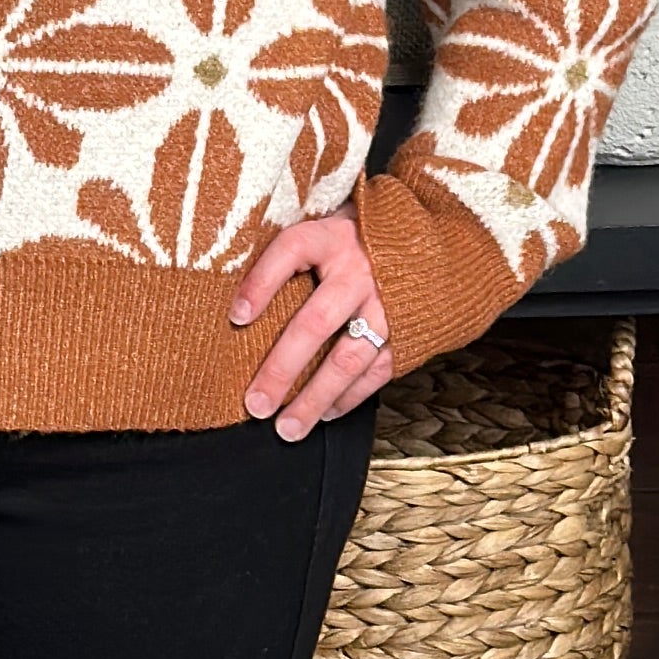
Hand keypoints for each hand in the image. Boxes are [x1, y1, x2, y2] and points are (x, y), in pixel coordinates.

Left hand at [229, 207, 393, 439]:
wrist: (422, 241)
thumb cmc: (351, 242)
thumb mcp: (320, 231)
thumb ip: (286, 259)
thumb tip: (236, 303)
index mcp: (332, 238)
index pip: (290, 252)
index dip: (261, 284)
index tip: (236, 317)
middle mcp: (359, 271)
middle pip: (315, 324)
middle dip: (282, 369)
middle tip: (256, 404)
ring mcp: (386, 304)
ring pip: (347, 359)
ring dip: (315, 398)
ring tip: (287, 427)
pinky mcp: (406, 330)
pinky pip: (376, 371)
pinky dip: (349, 397)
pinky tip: (324, 413)